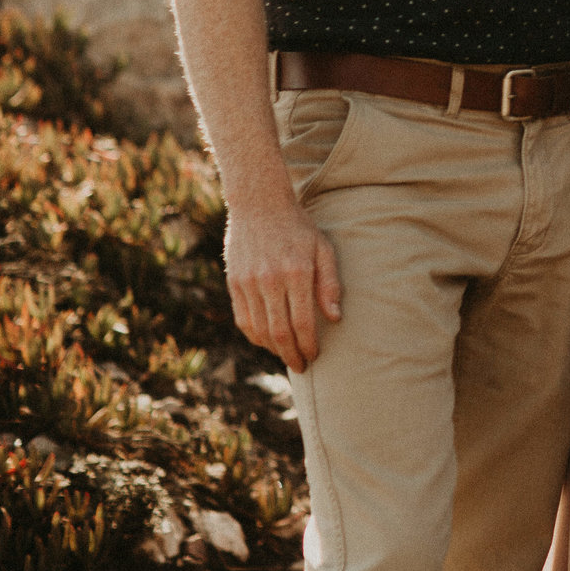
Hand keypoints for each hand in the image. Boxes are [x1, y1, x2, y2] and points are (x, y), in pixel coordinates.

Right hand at [224, 197, 341, 371]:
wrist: (259, 205)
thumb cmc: (299, 228)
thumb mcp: (323, 248)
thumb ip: (329, 284)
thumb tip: (335, 318)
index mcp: (296, 273)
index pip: (302, 322)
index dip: (308, 345)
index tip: (314, 356)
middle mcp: (270, 280)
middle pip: (279, 332)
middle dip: (291, 354)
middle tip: (301, 366)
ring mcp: (248, 283)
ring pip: (258, 329)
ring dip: (272, 349)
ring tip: (286, 355)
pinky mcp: (234, 283)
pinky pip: (243, 319)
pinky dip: (254, 335)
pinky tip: (266, 341)